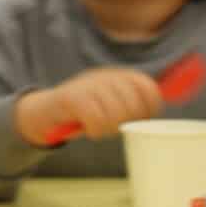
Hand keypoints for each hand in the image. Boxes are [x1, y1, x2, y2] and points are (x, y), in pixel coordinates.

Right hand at [14, 68, 165, 146]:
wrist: (43, 111)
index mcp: (118, 76)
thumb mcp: (111, 103)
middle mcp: (106, 76)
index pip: (149, 88)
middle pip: (134, 105)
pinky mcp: (73, 98)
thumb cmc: (84, 112)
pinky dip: (94, 130)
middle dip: (126, 122)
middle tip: (111, 125)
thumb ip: (134, 103)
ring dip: (108, 129)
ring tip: (97, 127)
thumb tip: (162, 102)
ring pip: (117, 115)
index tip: (139, 119)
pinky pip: (97, 121)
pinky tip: (87, 128)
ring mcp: (89, 85)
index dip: (150, 109)